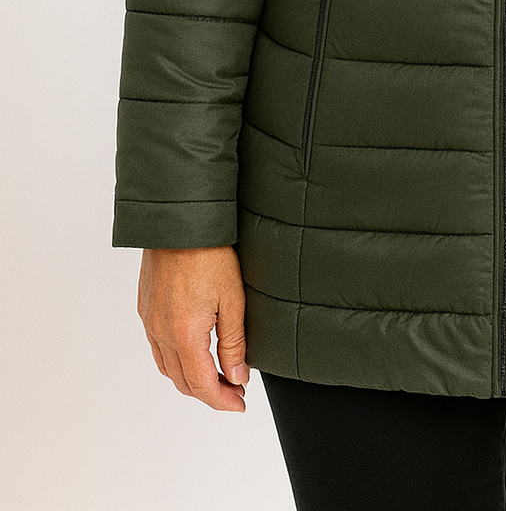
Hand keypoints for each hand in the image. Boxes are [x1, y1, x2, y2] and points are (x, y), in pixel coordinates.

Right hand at [138, 246, 248, 411]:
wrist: (179, 220)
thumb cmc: (210, 253)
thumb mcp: (233, 299)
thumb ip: (234, 343)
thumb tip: (239, 376)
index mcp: (184, 335)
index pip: (202, 385)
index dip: (222, 400)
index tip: (239, 404)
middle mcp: (161, 332)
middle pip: (182, 381)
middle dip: (209, 393)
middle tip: (234, 392)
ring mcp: (149, 320)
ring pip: (167, 366)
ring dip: (190, 378)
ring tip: (217, 375)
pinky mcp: (146, 306)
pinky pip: (157, 346)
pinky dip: (175, 359)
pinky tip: (193, 351)